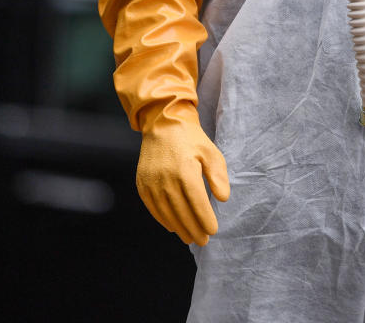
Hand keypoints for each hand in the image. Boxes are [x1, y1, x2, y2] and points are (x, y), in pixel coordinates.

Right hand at [136, 104, 229, 246]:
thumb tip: (223, 199)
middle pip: (182, 212)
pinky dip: (163, 220)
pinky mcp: (142, 184)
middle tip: (203, 240)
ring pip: (167, 213)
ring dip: (179, 228)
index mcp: (185, 170)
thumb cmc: (191, 139)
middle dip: (194, 229)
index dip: (205, 219)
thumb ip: (218, 176)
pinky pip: (153, 208)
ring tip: (190, 237)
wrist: (163, 124)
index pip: (197, 203)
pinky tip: (173, 226)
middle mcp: (166, 179)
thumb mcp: (210, 152)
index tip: (213, 230)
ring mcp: (152, 183)